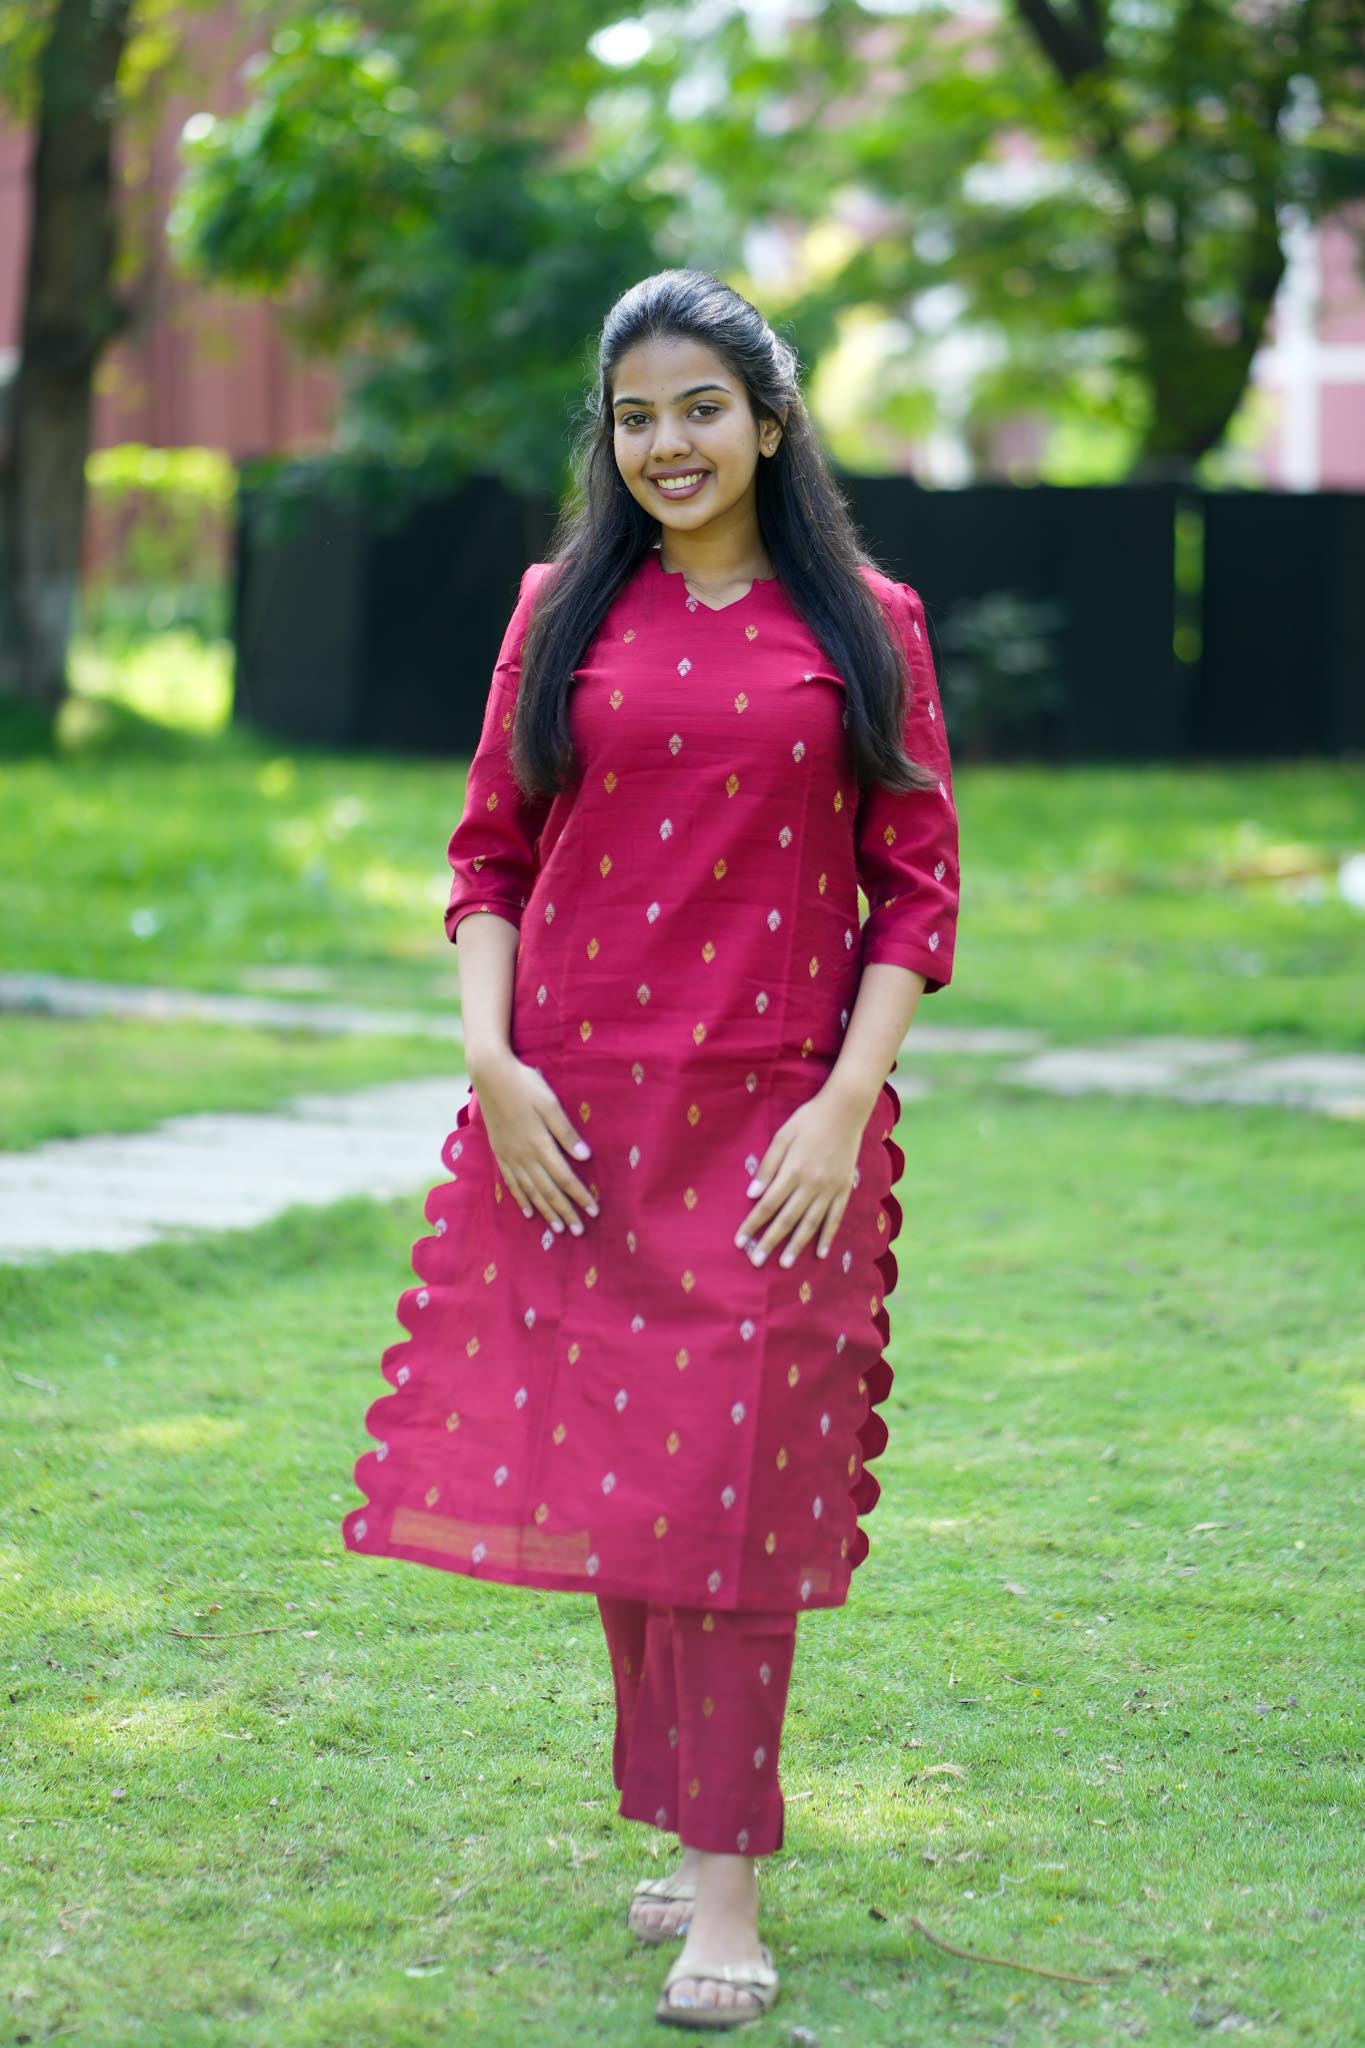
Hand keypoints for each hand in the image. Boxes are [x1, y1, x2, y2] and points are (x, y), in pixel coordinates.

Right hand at [472, 1051, 598, 1237]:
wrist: (490, 1074)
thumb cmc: (525, 1084)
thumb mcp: (550, 1102)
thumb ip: (565, 1132)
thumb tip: (585, 1157)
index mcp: (539, 1143)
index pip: (564, 1177)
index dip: (579, 1195)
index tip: (594, 1210)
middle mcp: (523, 1155)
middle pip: (548, 1190)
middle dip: (565, 1211)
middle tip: (579, 1231)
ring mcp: (509, 1155)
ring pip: (530, 1191)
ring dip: (546, 1211)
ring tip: (559, 1229)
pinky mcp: (499, 1152)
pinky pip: (511, 1183)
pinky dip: (522, 1199)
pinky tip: (529, 1212)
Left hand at [733, 1085, 864, 1269]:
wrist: (845, 1110)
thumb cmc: (808, 1120)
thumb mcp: (782, 1136)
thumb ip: (768, 1166)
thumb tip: (752, 1194)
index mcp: (793, 1170)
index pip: (768, 1205)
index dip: (752, 1224)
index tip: (740, 1241)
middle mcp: (812, 1184)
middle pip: (787, 1219)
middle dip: (770, 1241)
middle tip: (756, 1261)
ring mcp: (830, 1188)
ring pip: (811, 1224)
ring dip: (796, 1245)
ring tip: (784, 1263)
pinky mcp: (844, 1188)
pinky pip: (835, 1218)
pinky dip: (827, 1236)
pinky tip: (819, 1252)